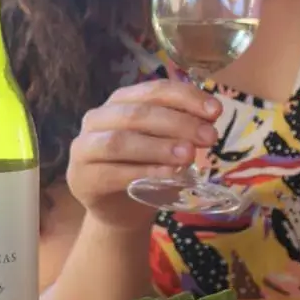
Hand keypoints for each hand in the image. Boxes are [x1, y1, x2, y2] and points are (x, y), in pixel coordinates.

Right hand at [65, 78, 221, 229]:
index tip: (216, 111)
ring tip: (190, 156)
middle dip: (178, 123)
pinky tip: (170, 176)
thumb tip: (210, 117)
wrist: (121, 210)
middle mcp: (98, 118)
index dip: (186, 97)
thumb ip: (182, 128)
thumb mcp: (167, 143)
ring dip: (158, 147)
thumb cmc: (146, 169)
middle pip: (138, 114)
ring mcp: (84, 148)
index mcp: (121, 101)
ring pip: (119, 141)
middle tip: (210, 137)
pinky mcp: (82, 178)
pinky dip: (144, 173)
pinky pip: (113, 173)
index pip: (154, 90)